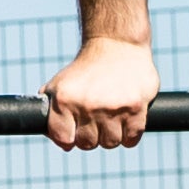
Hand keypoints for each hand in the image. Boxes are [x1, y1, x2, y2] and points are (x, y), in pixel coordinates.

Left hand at [43, 35, 157, 151]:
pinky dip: (129, 135)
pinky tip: (126, 120)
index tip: (74, 133)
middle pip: (88, 144)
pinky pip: (131, 139)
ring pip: (110, 143)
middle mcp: (87, 105)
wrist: (117, 44)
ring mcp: (113, 107)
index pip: (63, 139)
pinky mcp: (136, 107)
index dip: (68, 139)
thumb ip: (52, 111)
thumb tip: (59, 141)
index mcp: (64, 100)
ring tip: (111, 118)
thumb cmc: (86, 69)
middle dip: (91, 136)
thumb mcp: (59, 84)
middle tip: (94, 122)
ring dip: (111, 135)